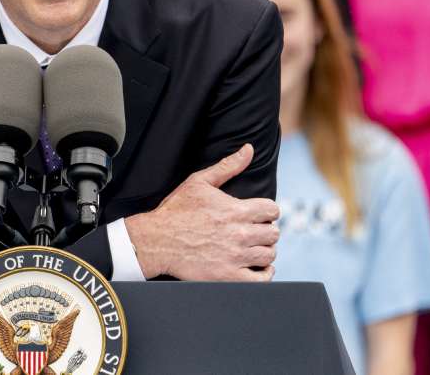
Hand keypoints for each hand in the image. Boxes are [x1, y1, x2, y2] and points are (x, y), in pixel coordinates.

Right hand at [125, 143, 279, 280]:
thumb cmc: (176, 210)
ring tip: (253, 247)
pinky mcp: (228, 276)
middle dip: (265, 230)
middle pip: (273, 233)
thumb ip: (227, 166)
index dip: (267, 211)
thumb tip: (248, 149)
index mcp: (235, 210)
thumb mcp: (199, 182)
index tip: (259, 215)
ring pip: (269, 255)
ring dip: (264, 250)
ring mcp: (235, 257)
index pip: (272, 210)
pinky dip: (265, 274)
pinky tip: (258, 267)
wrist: (156, 240)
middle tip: (254, 231)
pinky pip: (261, 279)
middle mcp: (239, 234)